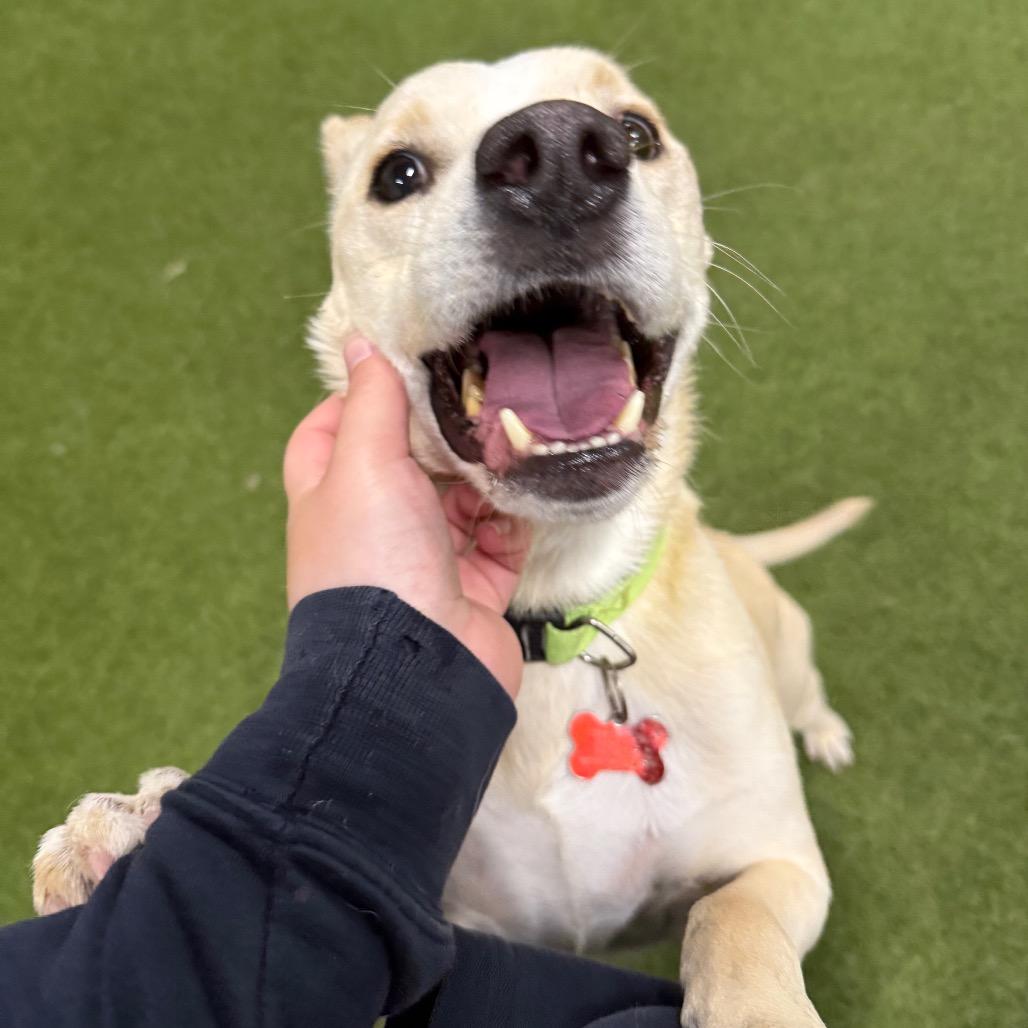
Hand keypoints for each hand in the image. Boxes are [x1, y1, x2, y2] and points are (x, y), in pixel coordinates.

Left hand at [283, 336, 530, 696]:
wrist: (416, 668)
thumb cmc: (372, 559)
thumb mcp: (364, 463)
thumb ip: (371, 401)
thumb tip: (359, 342)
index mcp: (331, 497)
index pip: (332, 432)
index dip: (361, 398)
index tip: (401, 372)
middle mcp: (374, 527)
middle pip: (408, 464)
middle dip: (441, 436)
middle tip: (479, 399)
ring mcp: (425, 560)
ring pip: (460, 501)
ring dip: (485, 477)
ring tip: (512, 445)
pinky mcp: (473, 588)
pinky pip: (499, 542)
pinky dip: (511, 521)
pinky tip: (523, 500)